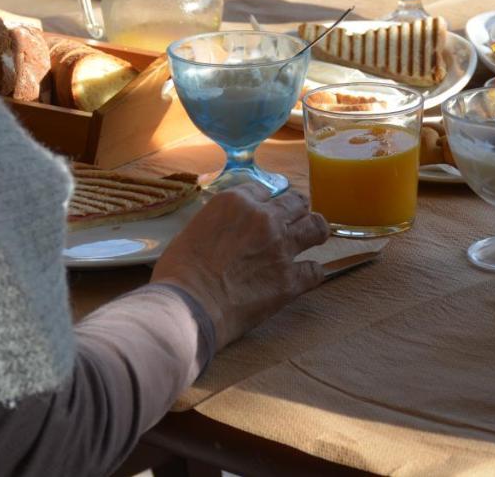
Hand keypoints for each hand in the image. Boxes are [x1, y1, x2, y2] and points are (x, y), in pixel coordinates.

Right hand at [151, 181, 328, 350]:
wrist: (188, 306)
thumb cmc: (178, 273)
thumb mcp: (193, 230)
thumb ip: (218, 223)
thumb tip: (226, 232)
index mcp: (236, 202)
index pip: (263, 188)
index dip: (265, 199)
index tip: (266, 208)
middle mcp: (264, 219)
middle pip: (296, 202)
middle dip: (297, 209)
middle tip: (294, 219)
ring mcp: (281, 248)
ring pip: (316, 227)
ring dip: (315, 231)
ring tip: (313, 237)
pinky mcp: (290, 280)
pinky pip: (316, 270)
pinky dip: (311, 273)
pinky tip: (305, 276)